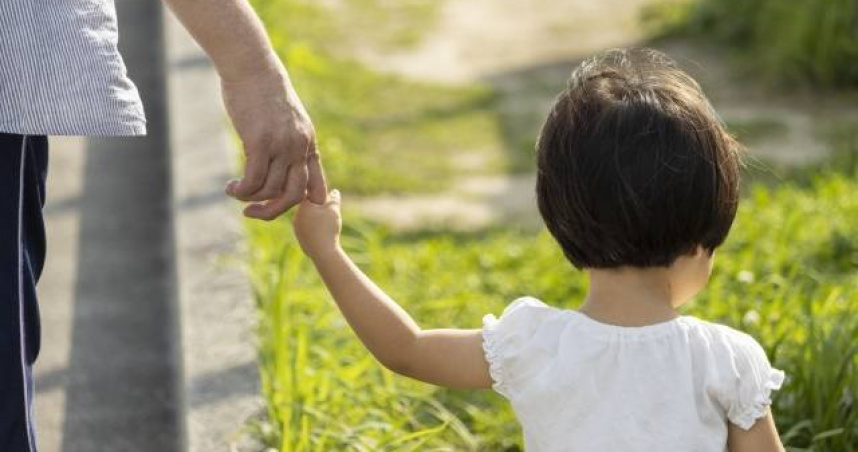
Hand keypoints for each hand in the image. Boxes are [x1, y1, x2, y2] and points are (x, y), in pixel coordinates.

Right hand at [221, 68, 326, 219]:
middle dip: (274, 211)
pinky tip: (231, 187)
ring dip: (250, 199)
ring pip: (270, 190)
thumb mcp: (285, 120)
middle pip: (295, 196)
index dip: (304, 204)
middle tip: (253, 211)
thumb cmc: (263, 92)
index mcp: (309, 144)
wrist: (252, 67)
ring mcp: (282, 146)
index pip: (318, 186)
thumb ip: (287, 143)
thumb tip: (276, 167)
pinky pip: (254, 180)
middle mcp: (300, 148)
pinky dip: (242, 191)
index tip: (283, 205)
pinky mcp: (260, 142)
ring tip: (236, 192)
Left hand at [293, 190, 342, 260]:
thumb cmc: (328, 227)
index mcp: (303, 206)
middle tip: (330, 213)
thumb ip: (334, 199)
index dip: (319, 196)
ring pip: (307, 220)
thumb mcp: (334, 209)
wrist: (323, 251)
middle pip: (308, 208)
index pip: (309, 195)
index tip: (327, 200)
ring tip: (327, 225)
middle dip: (318, 209)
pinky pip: (308, 231)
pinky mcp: (300, 239)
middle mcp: (296, 216)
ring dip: (316, 220)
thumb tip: (334, 192)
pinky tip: (323, 235)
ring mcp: (297, 229)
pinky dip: (315, 230)